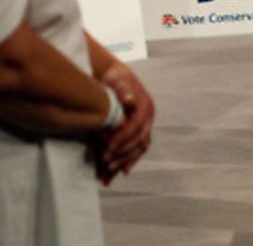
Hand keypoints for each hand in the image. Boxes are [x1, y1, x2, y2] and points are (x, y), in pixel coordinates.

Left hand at [95, 61, 153, 182]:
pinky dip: (125, 163)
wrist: (115, 77)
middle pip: (139, 142)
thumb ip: (123, 90)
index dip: (122, 139)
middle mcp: (147, 119)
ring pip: (138, 150)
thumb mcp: (116, 80)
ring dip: (124, 162)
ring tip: (107, 174)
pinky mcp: (136, 133)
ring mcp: (144, 127)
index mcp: (145, 107)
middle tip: (105, 162)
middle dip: (122, 154)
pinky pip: (134, 151)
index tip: (107, 148)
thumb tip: (130, 100)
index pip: (136, 127)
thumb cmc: (114, 78)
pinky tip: (116, 174)